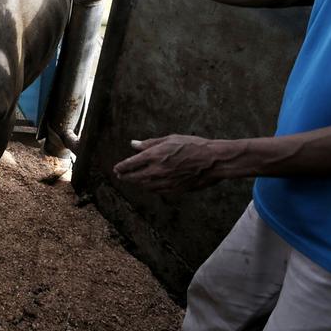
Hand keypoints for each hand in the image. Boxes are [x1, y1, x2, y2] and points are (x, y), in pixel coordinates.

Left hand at [113, 136, 229, 192]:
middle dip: (126, 177)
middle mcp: (158, 170)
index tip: (116, 169)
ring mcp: (166, 182)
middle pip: (135, 177)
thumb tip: (133, 144)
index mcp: (155, 155)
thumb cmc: (193, 145)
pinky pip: (157, 191)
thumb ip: (150, 143)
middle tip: (120, 176)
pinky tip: (148, 186)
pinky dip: (150, 188)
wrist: (213, 160)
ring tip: (133, 181)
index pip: (131, 164)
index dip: (122, 167)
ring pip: (145, 186)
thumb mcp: (170, 139)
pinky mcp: (175, 190)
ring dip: (137, 184)